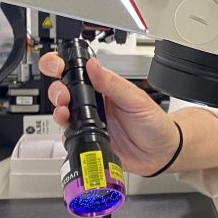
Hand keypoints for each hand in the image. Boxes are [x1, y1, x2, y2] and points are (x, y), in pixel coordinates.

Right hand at [39, 52, 179, 175]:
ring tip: (64, 111)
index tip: (58, 66)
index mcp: (105, 86)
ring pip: (63, 112)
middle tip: (63, 94)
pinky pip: (70, 135)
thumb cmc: (154, 122)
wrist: (161, 152)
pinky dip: (66, 133)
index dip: (62, 65)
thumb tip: (93, 66)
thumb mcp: (135, 99)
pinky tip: (72, 131)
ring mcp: (90, 121)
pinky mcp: (89, 139)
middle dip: (56, 89)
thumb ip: (112, 84)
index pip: (78, 71)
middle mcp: (94, 102)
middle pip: (64, 90)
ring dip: (58, 109)